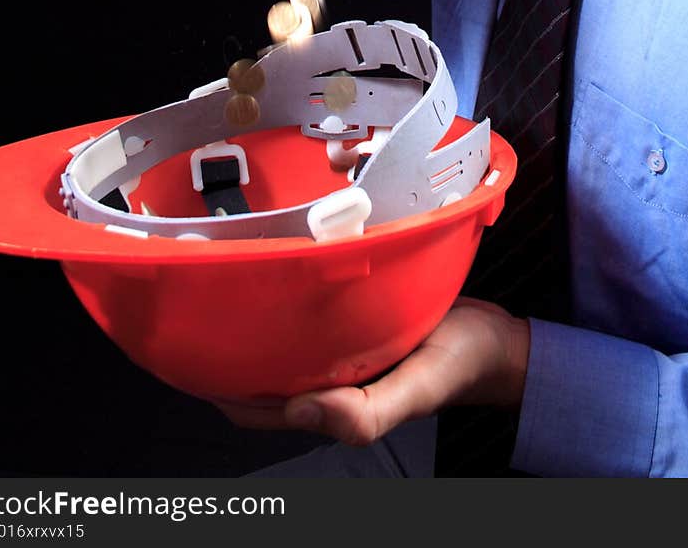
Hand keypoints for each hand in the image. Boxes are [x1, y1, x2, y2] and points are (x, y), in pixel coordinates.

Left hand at [212, 298, 529, 445]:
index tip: (189, 356)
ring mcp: (342, 352)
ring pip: (283, 344)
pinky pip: (312, 319)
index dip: (219, 389)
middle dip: (228, 351)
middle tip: (198, 307)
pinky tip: (285, 275)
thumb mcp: (417, 389)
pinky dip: (292, 305)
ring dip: (257, 325)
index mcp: (333, 404)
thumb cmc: (460, 364)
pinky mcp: (358, 323)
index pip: (257, 406)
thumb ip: (364, 413)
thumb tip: (302, 409)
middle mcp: (329, 378)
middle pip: (261, 372)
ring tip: (230, 286)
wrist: (498, 340)